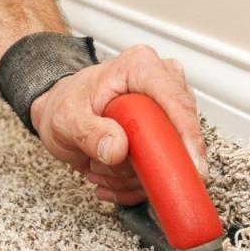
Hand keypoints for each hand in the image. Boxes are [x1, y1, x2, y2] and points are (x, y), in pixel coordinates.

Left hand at [30, 45, 206, 205]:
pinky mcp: (164, 132)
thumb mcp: (66, 119)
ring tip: (100, 168)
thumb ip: (89, 132)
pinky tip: (108, 178)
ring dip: (133, 176)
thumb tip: (118, 148)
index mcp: (140, 67)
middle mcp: (160, 83)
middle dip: (145, 163)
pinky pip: (161, 168)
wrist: (58, 111)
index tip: (191, 164)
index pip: (176, 101)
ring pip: (168, 157)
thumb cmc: (64, 104)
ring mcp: (165, 109)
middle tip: (107, 167)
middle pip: (177, 133)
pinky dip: (134, 183)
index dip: (188, 135)